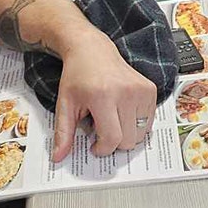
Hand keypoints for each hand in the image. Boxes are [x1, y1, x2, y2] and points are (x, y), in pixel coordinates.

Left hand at [51, 34, 158, 162]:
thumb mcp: (65, 104)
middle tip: (101, 130)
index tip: (94, 146)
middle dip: (114, 143)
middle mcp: (126, 92)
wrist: (91, 50)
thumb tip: (58, 157)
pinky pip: (148, 121)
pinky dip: (136, 123)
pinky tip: (122, 112)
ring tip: (112, 119)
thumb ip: (63, 133)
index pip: (112, 139)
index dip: (102, 149)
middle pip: (128, 140)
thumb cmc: (77, 76)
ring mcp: (141, 90)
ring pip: (140, 133)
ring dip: (127, 134)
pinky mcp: (150, 89)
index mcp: (103, 96)